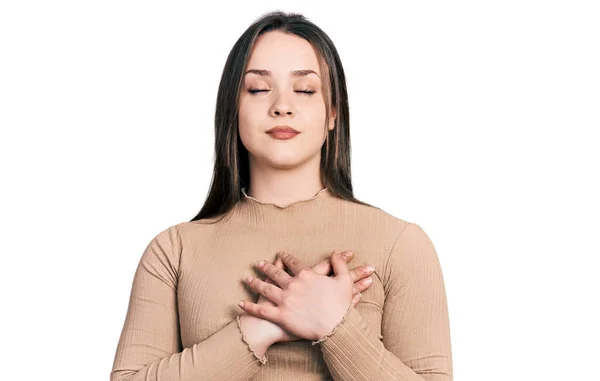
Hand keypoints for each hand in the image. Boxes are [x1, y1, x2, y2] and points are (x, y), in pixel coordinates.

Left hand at [239, 251, 360, 340]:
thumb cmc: (341, 305)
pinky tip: (242, 303)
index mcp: (306, 275)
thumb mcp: (344, 281)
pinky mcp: (281, 316)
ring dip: (255, 283)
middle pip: (276, 274)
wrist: (336, 328)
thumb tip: (336, 252)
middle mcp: (293, 285)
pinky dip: (250, 306)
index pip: (293, 263)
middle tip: (259, 264)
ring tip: (248, 279)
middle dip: (266, 268)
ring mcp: (285, 300)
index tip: (279, 255)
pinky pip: (262, 310)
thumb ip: (339, 264)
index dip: (285, 258)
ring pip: (266, 288)